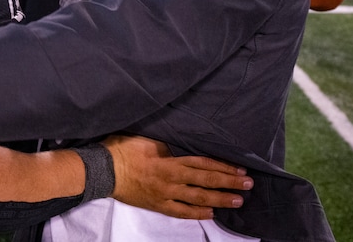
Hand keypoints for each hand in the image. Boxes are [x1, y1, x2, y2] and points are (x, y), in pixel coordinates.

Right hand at [104, 135, 252, 219]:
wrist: (104, 169)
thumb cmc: (123, 149)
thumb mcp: (147, 139)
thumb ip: (167, 144)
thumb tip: (182, 143)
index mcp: (170, 160)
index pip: (203, 164)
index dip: (222, 167)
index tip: (240, 169)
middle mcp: (172, 178)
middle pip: (206, 181)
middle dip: (229, 183)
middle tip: (248, 184)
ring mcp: (165, 194)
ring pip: (198, 199)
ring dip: (219, 200)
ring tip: (237, 200)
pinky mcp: (157, 204)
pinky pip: (180, 211)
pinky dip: (196, 213)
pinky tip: (210, 214)